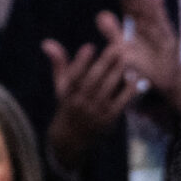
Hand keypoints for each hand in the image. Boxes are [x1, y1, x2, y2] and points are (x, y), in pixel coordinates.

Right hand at [43, 38, 132, 170]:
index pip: (74, 75)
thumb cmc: (69, 105)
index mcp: (67, 93)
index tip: (90, 46)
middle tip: (116, 47)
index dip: (81, 61)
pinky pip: (119, 103)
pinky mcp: (109, 119)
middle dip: (104, 63)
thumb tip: (47, 42)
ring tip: (126, 58)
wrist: (73, 138)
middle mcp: (80, 102)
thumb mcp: (61, 86)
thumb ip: (59, 63)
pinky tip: (134, 79)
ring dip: (117, 73)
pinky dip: (127, 91)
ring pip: (107, 90)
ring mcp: (95, 112)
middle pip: (93, 80)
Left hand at [102, 0, 180, 123]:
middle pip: (139, 1)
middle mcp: (150, 23)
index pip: (127, 1)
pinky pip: (163, 24)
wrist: (167, 83)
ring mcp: (160, 31)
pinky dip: (159, 11)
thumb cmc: (145, 65)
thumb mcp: (124, 49)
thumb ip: (112, 32)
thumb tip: (101, 14)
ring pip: (150, 9)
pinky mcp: (169, 41)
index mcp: (138, 21)